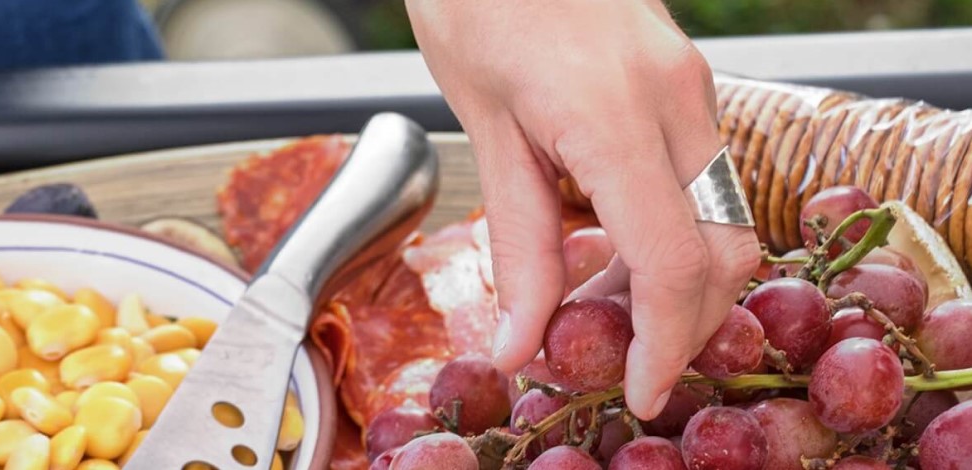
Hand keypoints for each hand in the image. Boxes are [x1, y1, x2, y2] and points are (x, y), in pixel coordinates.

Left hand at [406, 0, 759, 418]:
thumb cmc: (476, 1)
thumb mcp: (482, 128)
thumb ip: (518, 241)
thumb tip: (522, 340)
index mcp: (617, 117)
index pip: (675, 263)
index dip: (664, 344)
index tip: (640, 393)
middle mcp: (677, 101)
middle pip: (723, 250)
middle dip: (682, 322)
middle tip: (615, 360)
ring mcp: (692, 86)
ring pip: (724, 217)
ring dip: (678, 280)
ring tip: (601, 307)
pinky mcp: (687, 80)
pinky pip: (703, 178)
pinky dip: (673, 230)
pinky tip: (613, 248)